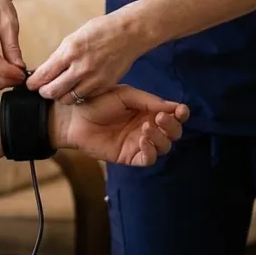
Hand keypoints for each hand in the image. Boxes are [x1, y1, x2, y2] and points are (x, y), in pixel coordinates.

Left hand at [27, 7, 150, 102]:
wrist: (129, 33)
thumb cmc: (100, 31)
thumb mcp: (74, 38)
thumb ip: (60, 56)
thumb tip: (45, 71)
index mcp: (70, 52)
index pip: (44, 74)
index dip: (33, 83)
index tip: (30, 84)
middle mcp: (81, 68)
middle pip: (53, 91)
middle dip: (44, 92)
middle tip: (43, 89)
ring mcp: (94, 79)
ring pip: (68, 99)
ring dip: (61, 95)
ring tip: (60, 89)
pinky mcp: (104, 86)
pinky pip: (84, 97)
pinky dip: (77, 95)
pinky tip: (77, 87)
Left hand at [51, 88, 187, 167]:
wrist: (74, 118)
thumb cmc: (97, 102)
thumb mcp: (124, 95)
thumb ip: (148, 101)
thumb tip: (174, 107)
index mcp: (148, 111)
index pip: (173, 115)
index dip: (181, 114)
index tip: (180, 110)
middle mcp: (147, 127)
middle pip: (173, 133)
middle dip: (172, 126)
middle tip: (160, 118)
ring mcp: (139, 143)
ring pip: (164, 147)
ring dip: (161, 138)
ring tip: (145, 128)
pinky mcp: (129, 157)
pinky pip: (149, 159)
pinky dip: (151, 151)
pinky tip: (142, 140)